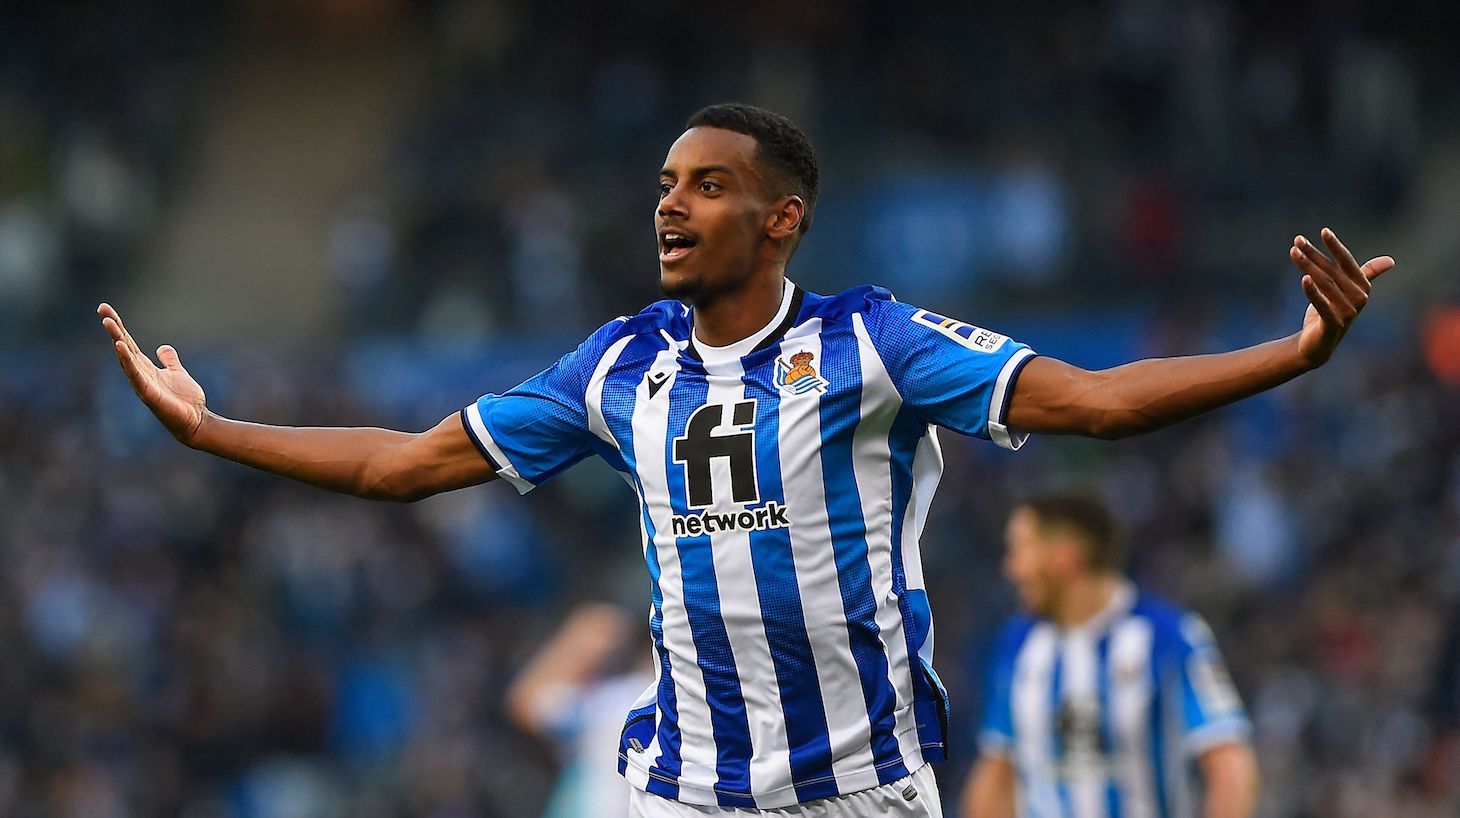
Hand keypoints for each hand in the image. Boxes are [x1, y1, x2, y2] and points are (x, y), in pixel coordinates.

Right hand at [97, 303, 207, 443]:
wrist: (195, 421)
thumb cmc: (184, 400)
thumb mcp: (177, 373)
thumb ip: (169, 361)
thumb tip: (162, 348)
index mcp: (146, 367)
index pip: (128, 342)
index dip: (119, 326)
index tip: (105, 309)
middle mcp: (140, 373)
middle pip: (124, 346)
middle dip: (114, 327)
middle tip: (102, 308)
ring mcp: (142, 383)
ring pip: (126, 358)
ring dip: (117, 339)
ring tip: (108, 322)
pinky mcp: (148, 393)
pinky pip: (135, 374)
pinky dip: (127, 361)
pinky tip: (120, 347)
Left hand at [1289, 228, 1394, 366]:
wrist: (1319, 344)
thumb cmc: (1332, 312)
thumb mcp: (1347, 291)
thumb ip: (1367, 274)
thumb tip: (1391, 261)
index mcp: (1362, 287)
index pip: (1347, 262)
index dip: (1336, 246)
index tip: (1323, 231)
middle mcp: (1358, 298)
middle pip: (1332, 271)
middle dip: (1314, 254)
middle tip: (1297, 240)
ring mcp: (1348, 312)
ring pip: (1324, 284)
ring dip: (1307, 267)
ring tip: (1293, 252)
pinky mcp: (1334, 324)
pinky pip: (1322, 305)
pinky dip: (1313, 292)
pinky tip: (1303, 278)